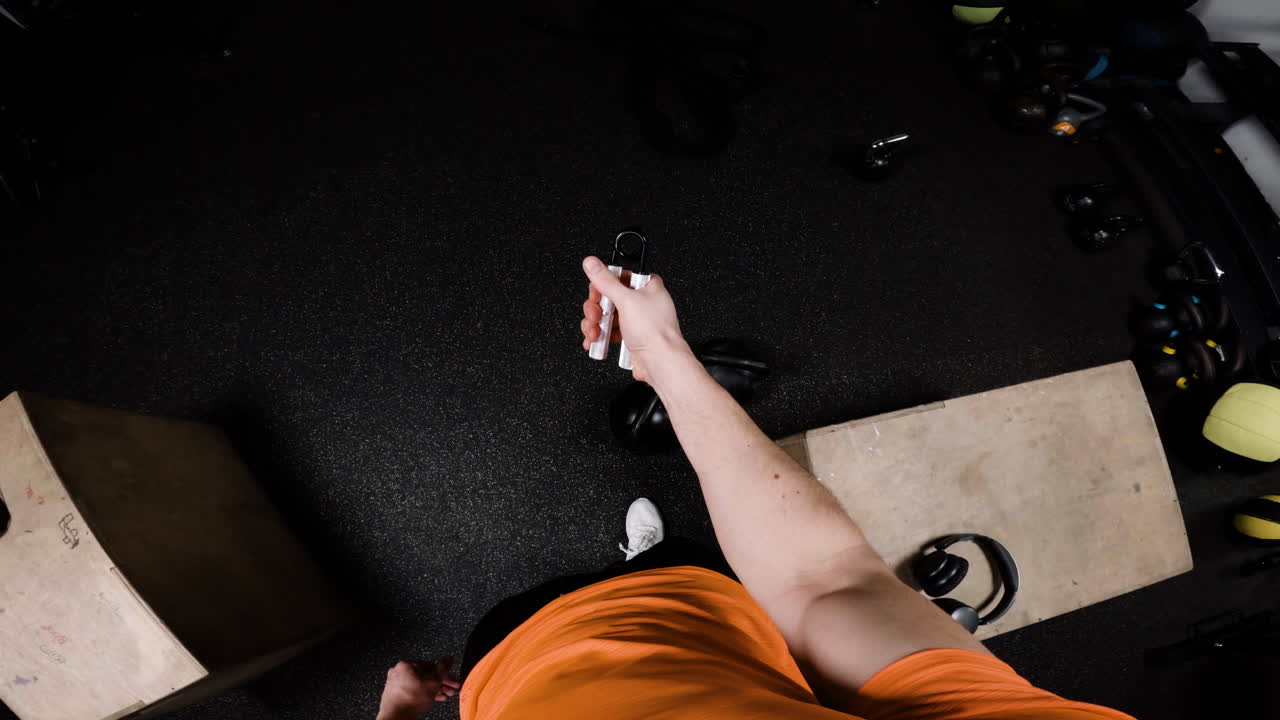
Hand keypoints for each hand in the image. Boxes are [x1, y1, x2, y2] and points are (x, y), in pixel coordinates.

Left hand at [375, 658, 459, 719]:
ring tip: (444, 696)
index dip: (443, 674)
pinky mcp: (395, 694)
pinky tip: (432, 699)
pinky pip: (412, 691)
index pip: (430, 665)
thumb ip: (443, 669)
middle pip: (425, 675)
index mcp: (407, 665)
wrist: (397, 716)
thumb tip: (448, 659)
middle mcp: (399, 672)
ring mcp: (396, 683)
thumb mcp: (434, 682)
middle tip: (450, 689)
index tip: (450, 679)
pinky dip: (422, 694)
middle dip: (440, 683)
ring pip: (419, 684)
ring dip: (433, 690)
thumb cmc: (411, 699)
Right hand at [580, 255, 693, 382]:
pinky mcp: (630, 336)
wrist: (660, 362)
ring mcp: (636, 320)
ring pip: (606, 316)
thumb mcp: (626, 300)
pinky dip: (599, 336)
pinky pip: (609, 332)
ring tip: (595, 332)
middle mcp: (642, 302)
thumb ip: (605, 281)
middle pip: (608, 297)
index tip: (596, 292)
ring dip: (595, 324)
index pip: (620, 276)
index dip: (604, 284)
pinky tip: (595, 341)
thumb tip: (592, 263)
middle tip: (595, 315)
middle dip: (596, 308)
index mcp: (647, 286)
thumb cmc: (655, 332)